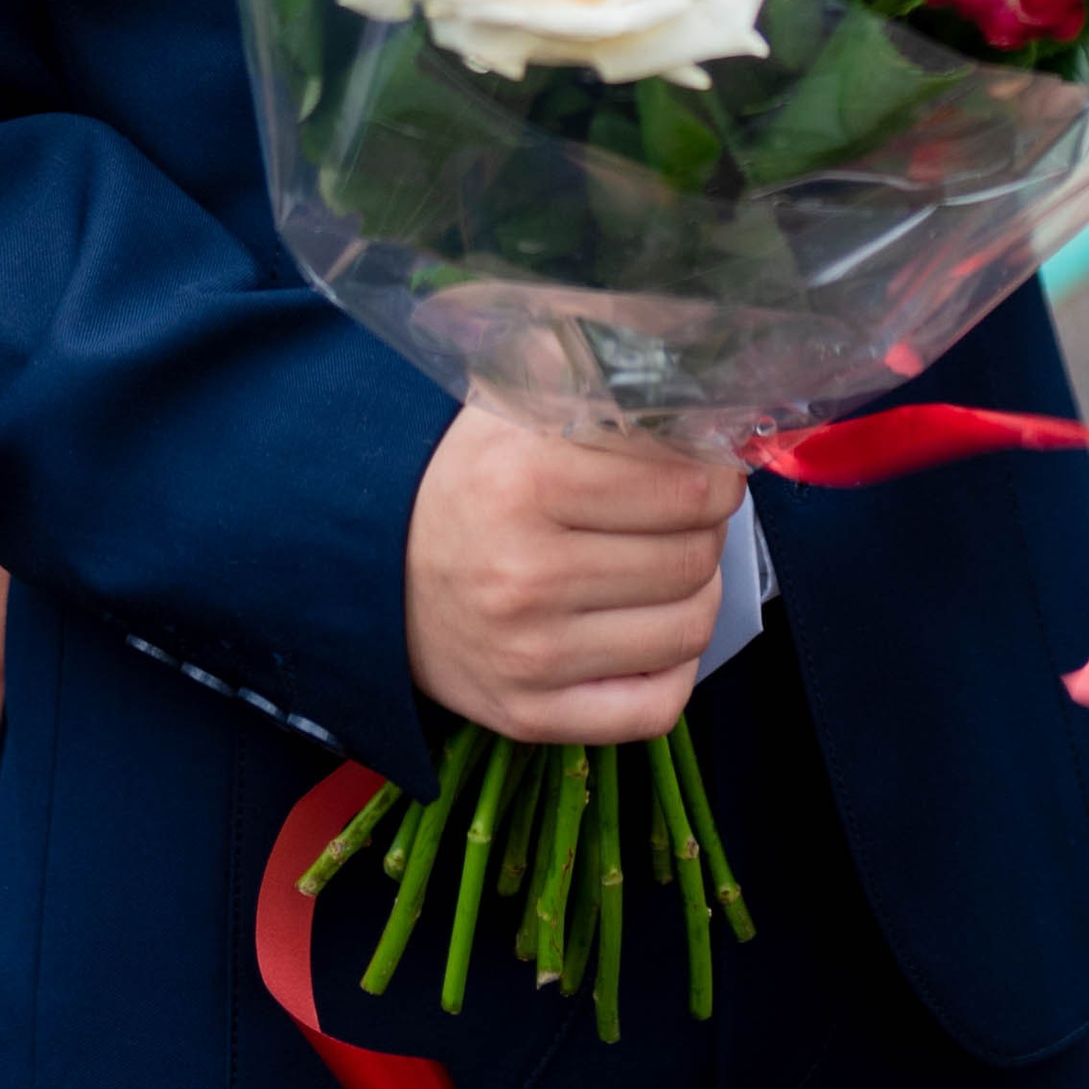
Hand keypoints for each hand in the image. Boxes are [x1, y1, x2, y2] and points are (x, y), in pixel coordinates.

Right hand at [404, 404, 739, 742]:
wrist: (372, 571)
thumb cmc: (464, 483)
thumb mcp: (511, 407)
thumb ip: (589, 372)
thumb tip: (685, 374)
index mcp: (523, 481)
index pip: (683, 489)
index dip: (716, 477)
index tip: (710, 471)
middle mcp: (525, 574)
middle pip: (691, 558)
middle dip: (708, 531)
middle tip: (690, 516)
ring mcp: (529, 655)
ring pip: (688, 630)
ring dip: (699, 594)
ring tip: (673, 567)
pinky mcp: (530, 715)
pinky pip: (657, 708)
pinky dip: (676, 669)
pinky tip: (653, 632)